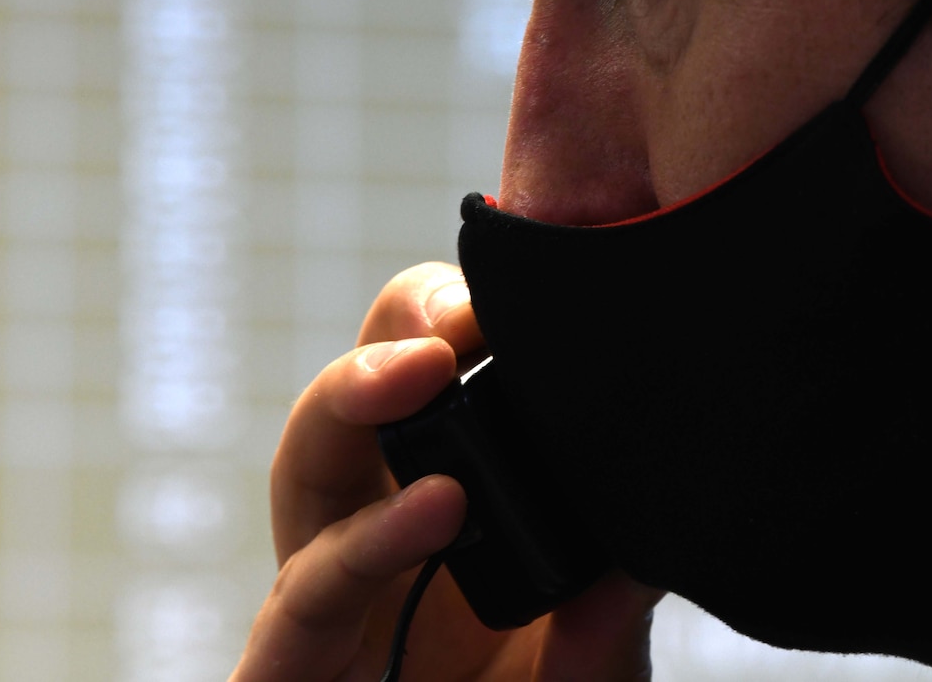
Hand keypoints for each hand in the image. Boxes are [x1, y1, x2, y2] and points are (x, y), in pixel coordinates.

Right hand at [230, 262, 658, 681]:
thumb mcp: (593, 673)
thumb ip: (613, 612)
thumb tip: (648, 543)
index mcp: (439, 512)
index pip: (435, 379)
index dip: (465, 319)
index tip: (530, 288)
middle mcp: (369, 540)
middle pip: (357, 395)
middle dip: (394, 332)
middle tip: (456, 312)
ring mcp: (320, 604)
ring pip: (304, 470)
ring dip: (351, 398)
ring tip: (425, 369)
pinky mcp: (283, 677)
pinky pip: (304, 599)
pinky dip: (367, 547)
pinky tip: (435, 510)